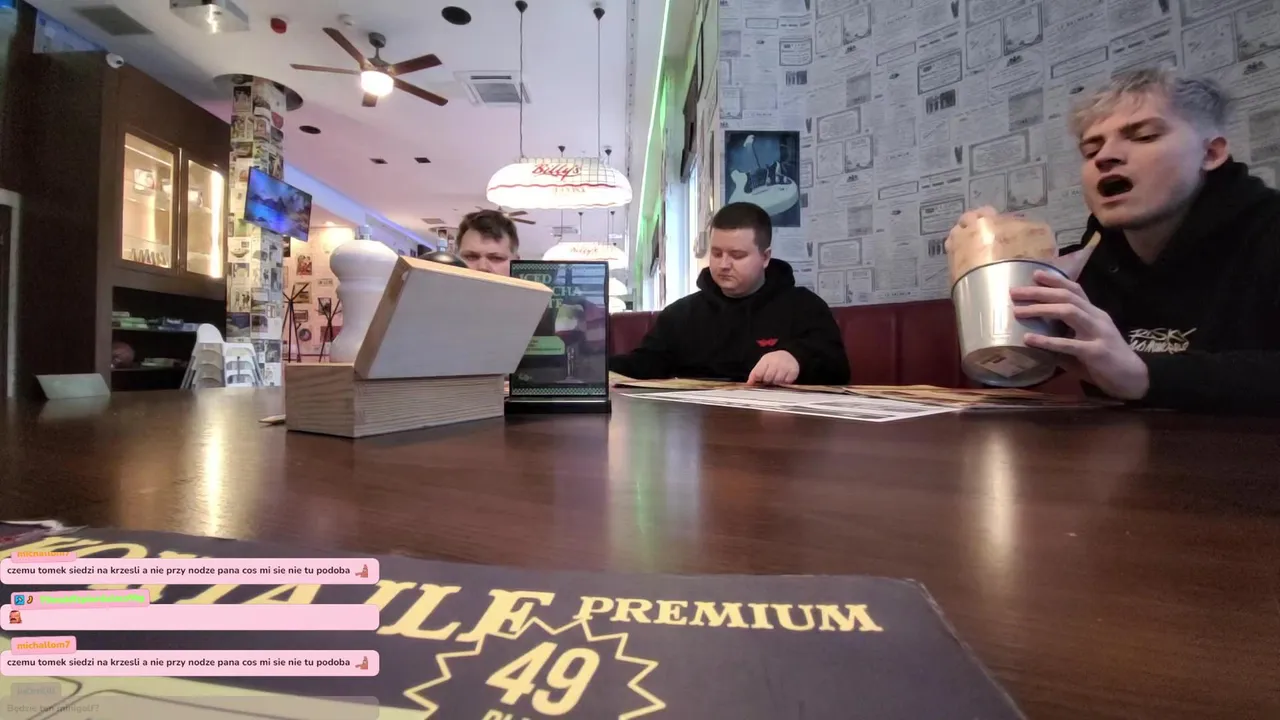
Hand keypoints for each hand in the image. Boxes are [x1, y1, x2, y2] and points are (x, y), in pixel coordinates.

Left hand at [748, 350, 799, 385]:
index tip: (758, 381)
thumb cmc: (773, 361)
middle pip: (767, 378)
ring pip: (777, 381)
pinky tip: (784, 378)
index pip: (758, 373)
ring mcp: (786, 366)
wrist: (789, 355)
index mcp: (766, 359)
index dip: (757, 379)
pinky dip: (785, 383)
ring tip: (776, 378)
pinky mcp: (793, 371)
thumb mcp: (763, 364)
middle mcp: (776, 362)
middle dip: (767, 381)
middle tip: (769, 379)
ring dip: (776, 382)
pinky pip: (786, 382)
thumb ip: (755, 373)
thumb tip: (749, 384)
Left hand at [1011, 269, 1148, 399]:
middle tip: (1014, 292)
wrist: (1133, 379)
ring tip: (1018, 312)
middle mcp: (1096, 318)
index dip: (1055, 280)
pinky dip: (1048, 341)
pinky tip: (1029, 340)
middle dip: (1039, 292)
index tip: (1033, 274)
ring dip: (1041, 310)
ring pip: (1069, 312)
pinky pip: (1069, 344)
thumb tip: (1033, 336)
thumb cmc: (1104, 362)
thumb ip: (1064, 337)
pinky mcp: (1096, 352)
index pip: (1075, 290)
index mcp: (1094, 314)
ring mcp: (1098, 333)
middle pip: (1067, 297)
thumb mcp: (1083, 343)